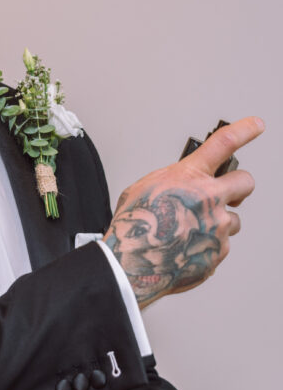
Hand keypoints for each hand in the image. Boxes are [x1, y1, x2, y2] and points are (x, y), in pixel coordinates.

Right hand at [103, 117, 263, 307]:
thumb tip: (183, 185)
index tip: (256, 125)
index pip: (224, 143)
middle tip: (229, 193)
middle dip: (239, 186)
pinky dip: (205, 247)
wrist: (133, 264)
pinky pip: (220, 246)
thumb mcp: (143, 187)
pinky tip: (185, 249)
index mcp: (189, 177)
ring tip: (189, 232)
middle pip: (245, 182)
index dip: (244, 130)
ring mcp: (218, 227)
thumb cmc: (134, 226)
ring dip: (216, 223)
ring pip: (232, 220)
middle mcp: (210, 198)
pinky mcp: (219, 252)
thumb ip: (171, 181)